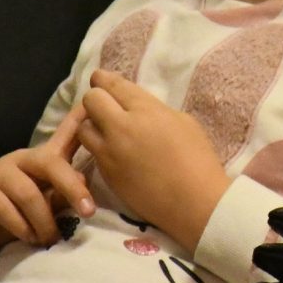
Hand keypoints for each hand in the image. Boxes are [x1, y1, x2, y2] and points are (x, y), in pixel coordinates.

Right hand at [0, 108, 97, 255]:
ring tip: (51, 238)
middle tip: (88, 211)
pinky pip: (4, 208)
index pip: (65, 135)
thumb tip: (83, 182)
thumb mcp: (47, 201)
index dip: (78, 119)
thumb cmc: (18, 210)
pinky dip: (21, 227)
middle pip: (51, 164)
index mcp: (43, 159)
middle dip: (72, 188)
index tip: (92, 102)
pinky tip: (29, 238)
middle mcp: (22, 159)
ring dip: (44, 221)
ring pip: (29, 194)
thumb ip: (64, 192)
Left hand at [75, 70, 228, 255]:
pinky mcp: (106, 174)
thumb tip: (140, 110)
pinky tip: (114, 152)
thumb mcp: (184, 122)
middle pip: (91, 100)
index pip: (112, 84)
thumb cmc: (198, 160)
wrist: (194, 203)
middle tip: (106, 106)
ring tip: (106, 131)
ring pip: (83, 128)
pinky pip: (93, 152)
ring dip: (93, 125)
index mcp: (145, 110)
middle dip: (96, 100)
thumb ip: (156, 110)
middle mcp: (121, 127)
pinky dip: (99, 147)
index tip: (101, 78)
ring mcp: (110, 152)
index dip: (103, 79)